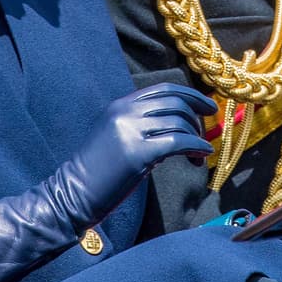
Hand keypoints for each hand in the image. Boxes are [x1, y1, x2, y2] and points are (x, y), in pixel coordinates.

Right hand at [50, 83, 215, 227]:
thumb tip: (180, 124)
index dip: (191, 96)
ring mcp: (130, 130)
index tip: (207, 108)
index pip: (164, 89)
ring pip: (179, 121)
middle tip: (206, 134)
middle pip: (176, 102)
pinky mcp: (137, 153)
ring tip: (199, 156)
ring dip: (197, 137)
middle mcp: (125, 112)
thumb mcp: (117, 135)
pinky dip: (196, 147)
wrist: (73, 192)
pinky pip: (178, 142)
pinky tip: (200, 156)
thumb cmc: (99, 170)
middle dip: (198, 117)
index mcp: (120, 105)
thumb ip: (142, 124)